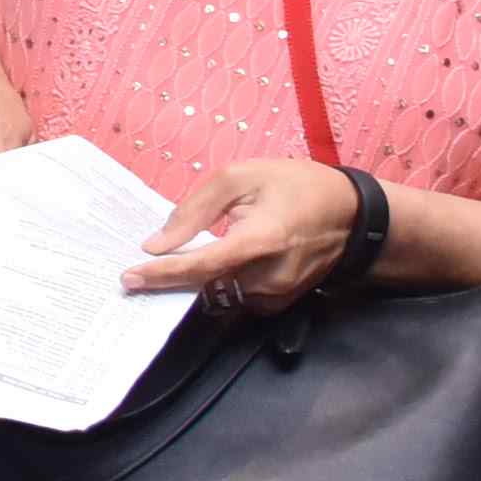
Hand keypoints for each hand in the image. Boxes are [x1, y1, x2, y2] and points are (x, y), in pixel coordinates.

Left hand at [125, 159, 360, 306]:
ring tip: (167, 266)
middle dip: (170, 279)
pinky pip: (236, 298)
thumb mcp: (242, 177)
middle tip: (135, 272)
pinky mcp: (279, 303)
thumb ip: (196, 208)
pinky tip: (203, 267)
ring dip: (192, 282)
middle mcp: (269, 276)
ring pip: (219, 294)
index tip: (129, 277)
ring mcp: (277, 295)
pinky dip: (216, 285)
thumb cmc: (295, 185)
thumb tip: (158, 242)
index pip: (202, 265)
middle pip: (206, 285)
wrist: (351, 215)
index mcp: (261, 240)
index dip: (163, 274)